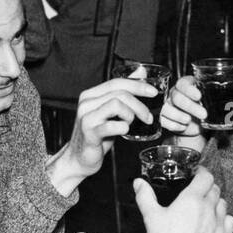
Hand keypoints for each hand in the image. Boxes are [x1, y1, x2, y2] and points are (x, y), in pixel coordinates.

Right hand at [46, 77, 156, 194]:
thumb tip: (141, 74)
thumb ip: (123, 94)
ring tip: (130, 125)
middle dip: (139, 105)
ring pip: (116, 104)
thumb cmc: (97, 135)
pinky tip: (124, 131)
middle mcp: (86, 103)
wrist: (79, 158)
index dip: (137, 86)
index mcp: (91, 95)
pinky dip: (122, 128)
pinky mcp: (89, 133)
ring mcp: (86, 117)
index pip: (117, 83)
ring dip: (130, 115)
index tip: (153, 92)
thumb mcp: (111, 112)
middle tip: (147, 118)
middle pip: (120, 94)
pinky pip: (111, 126)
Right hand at [136, 167, 232, 232]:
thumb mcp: (151, 217)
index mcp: (191, 199)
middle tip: (200, 191)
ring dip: (216, 202)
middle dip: (208, 187)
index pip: (205, 177)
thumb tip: (139, 183)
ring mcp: (217, 222)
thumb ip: (145, 197)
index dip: (202, 173)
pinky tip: (218, 222)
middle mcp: (208, 208)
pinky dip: (225, 218)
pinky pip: (230, 221)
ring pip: (223, 203)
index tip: (198, 174)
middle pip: (215, 189)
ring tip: (207, 206)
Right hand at [158, 75, 207, 143]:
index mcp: (186, 85)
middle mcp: (175, 93)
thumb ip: (224, 100)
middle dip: (190, 106)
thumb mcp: (213, 102)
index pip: (183, 83)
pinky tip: (183, 127)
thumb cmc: (204, 107)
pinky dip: (173, 125)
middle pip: (176, 97)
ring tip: (189, 120)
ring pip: (167, 108)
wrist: (197, 123)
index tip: (199, 96)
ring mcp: (168, 105)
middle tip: (204, 114)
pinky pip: (163, 120)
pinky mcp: (164, 118)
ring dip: (179, 115)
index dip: (190, 90)